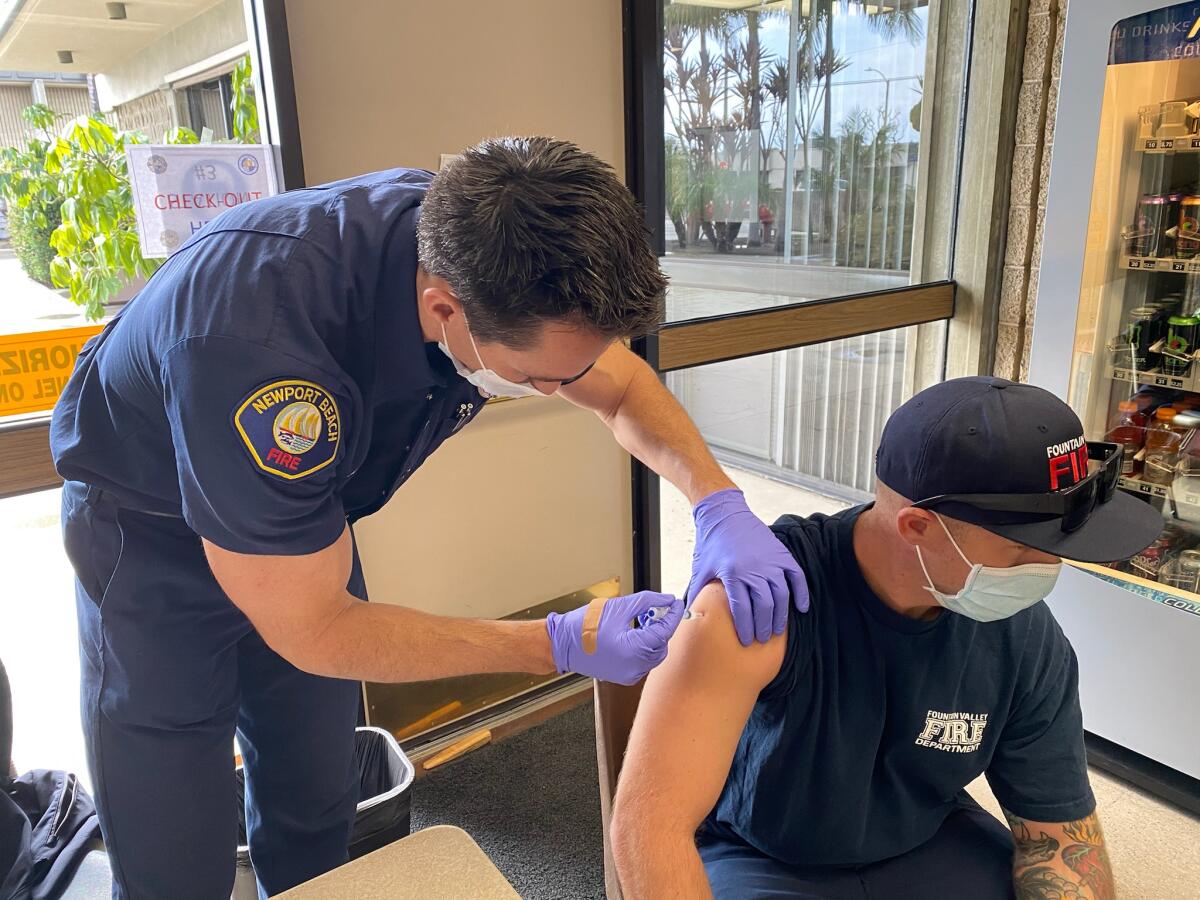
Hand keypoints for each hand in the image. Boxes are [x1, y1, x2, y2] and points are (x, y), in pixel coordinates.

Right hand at [545, 592, 683, 684]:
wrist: (562, 643)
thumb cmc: (584, 625)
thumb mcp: (619, 606)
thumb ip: (647, 602)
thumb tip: (666, 600)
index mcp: (633, 649)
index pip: (664, 631)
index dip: (672, 615)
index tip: (676, 603)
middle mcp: (634, 666)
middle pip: (662, 644)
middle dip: (661, 625)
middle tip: (655, 609)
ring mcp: (629, 674)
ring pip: (654, 654)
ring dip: (653, 637)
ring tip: (643, 620)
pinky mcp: (625, 676)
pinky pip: (644, 662)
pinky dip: (644, 648)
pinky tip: (635, 634)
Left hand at [686, 488, 807, 645]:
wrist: (724, 514)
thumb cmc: (710, 543)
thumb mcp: (701, 569)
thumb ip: (697, 593)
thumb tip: (688, 616)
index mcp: (733, 574)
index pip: (742, 610)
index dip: (745, 628)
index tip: (746, 641)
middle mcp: (754, 569)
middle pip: (764, 606)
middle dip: (763, 627)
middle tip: (762, 639)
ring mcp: (771, 561)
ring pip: (781, 595)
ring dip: (781, 616)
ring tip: (777, 630)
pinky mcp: (781, 554)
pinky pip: (796, 577)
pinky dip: (801, 594)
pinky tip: (801, 608)